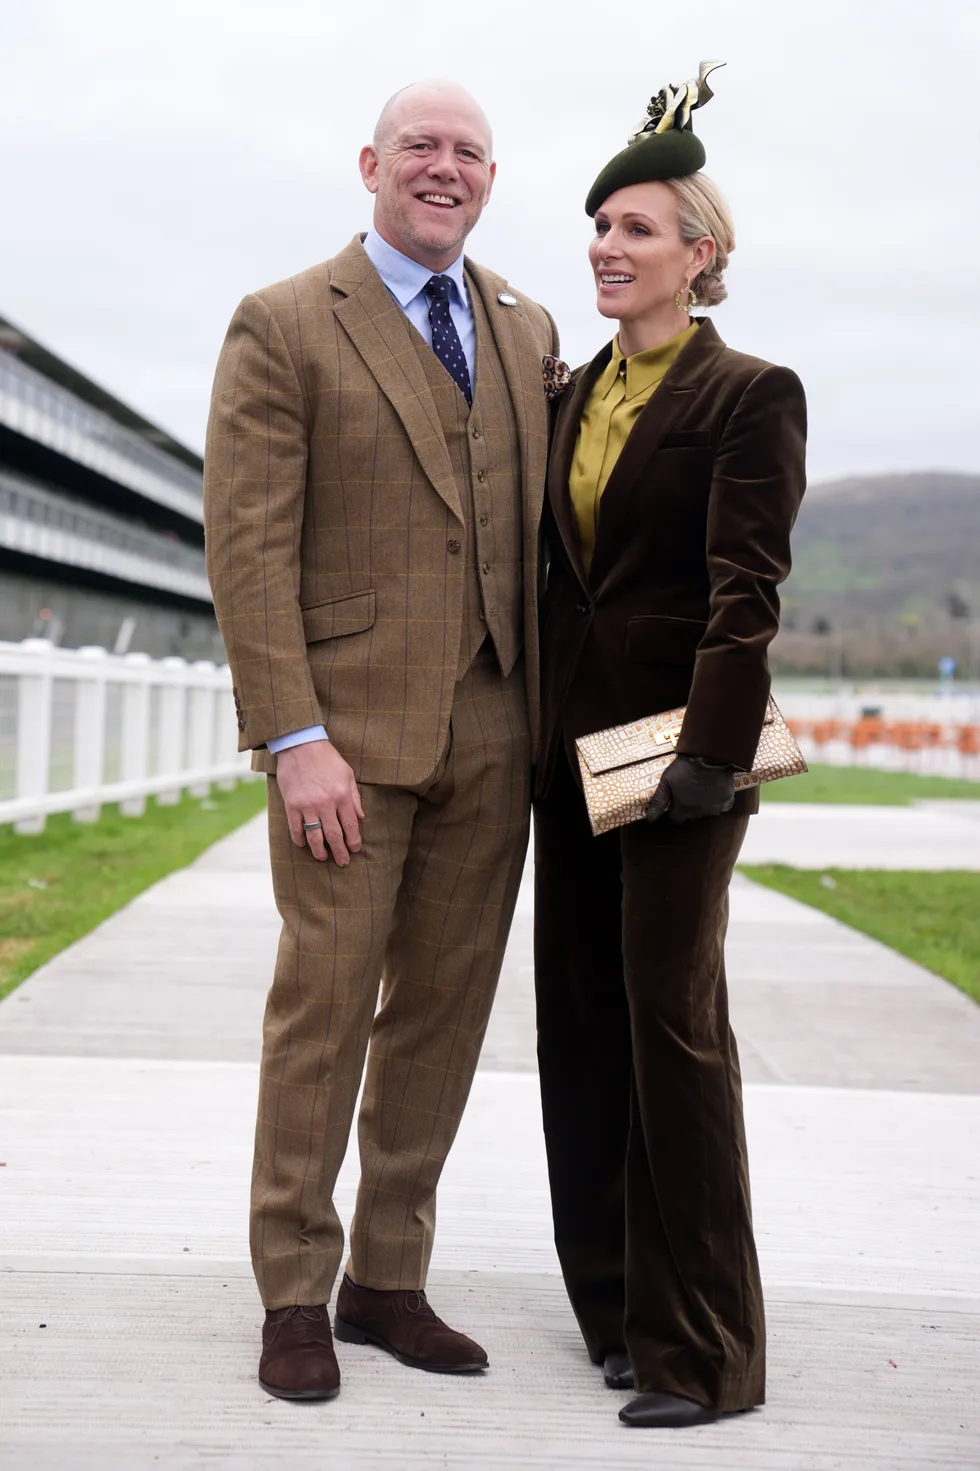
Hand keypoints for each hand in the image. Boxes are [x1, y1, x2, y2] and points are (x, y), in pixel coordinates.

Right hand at [275, 740, 364, 864]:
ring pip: (315, 836)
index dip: (354, 840)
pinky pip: (296, 828)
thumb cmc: (327, 758)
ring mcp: (307, 805)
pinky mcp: (292, 804)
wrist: (301, 745)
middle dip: (340, 851)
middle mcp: (326, 803)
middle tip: (343, 862)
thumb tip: (361, 817)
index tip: (355, 849)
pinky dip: (299, 839)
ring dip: (319, 850)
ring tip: (323, 858)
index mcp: (342, 795)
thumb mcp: (348, 774)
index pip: (351, 825)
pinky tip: (302, 845)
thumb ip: (355, 797)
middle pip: (334, 835)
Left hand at [645, 755, 735, 825]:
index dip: (675, 810)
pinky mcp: (726, 802)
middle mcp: (698, 813)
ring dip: (704, 804)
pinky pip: (722, 806)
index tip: (677, 801)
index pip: (676, 819)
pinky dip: (718, 800)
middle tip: (690, 791)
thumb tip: (650, 819)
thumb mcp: (666, 781)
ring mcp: (713, 808)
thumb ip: (658, 801)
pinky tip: (715, 789)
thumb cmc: (685, 767)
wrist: (709, 756)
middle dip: (689, 807)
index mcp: (682, 809)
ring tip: (702, 787)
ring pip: (706, 811)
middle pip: (691, 816)